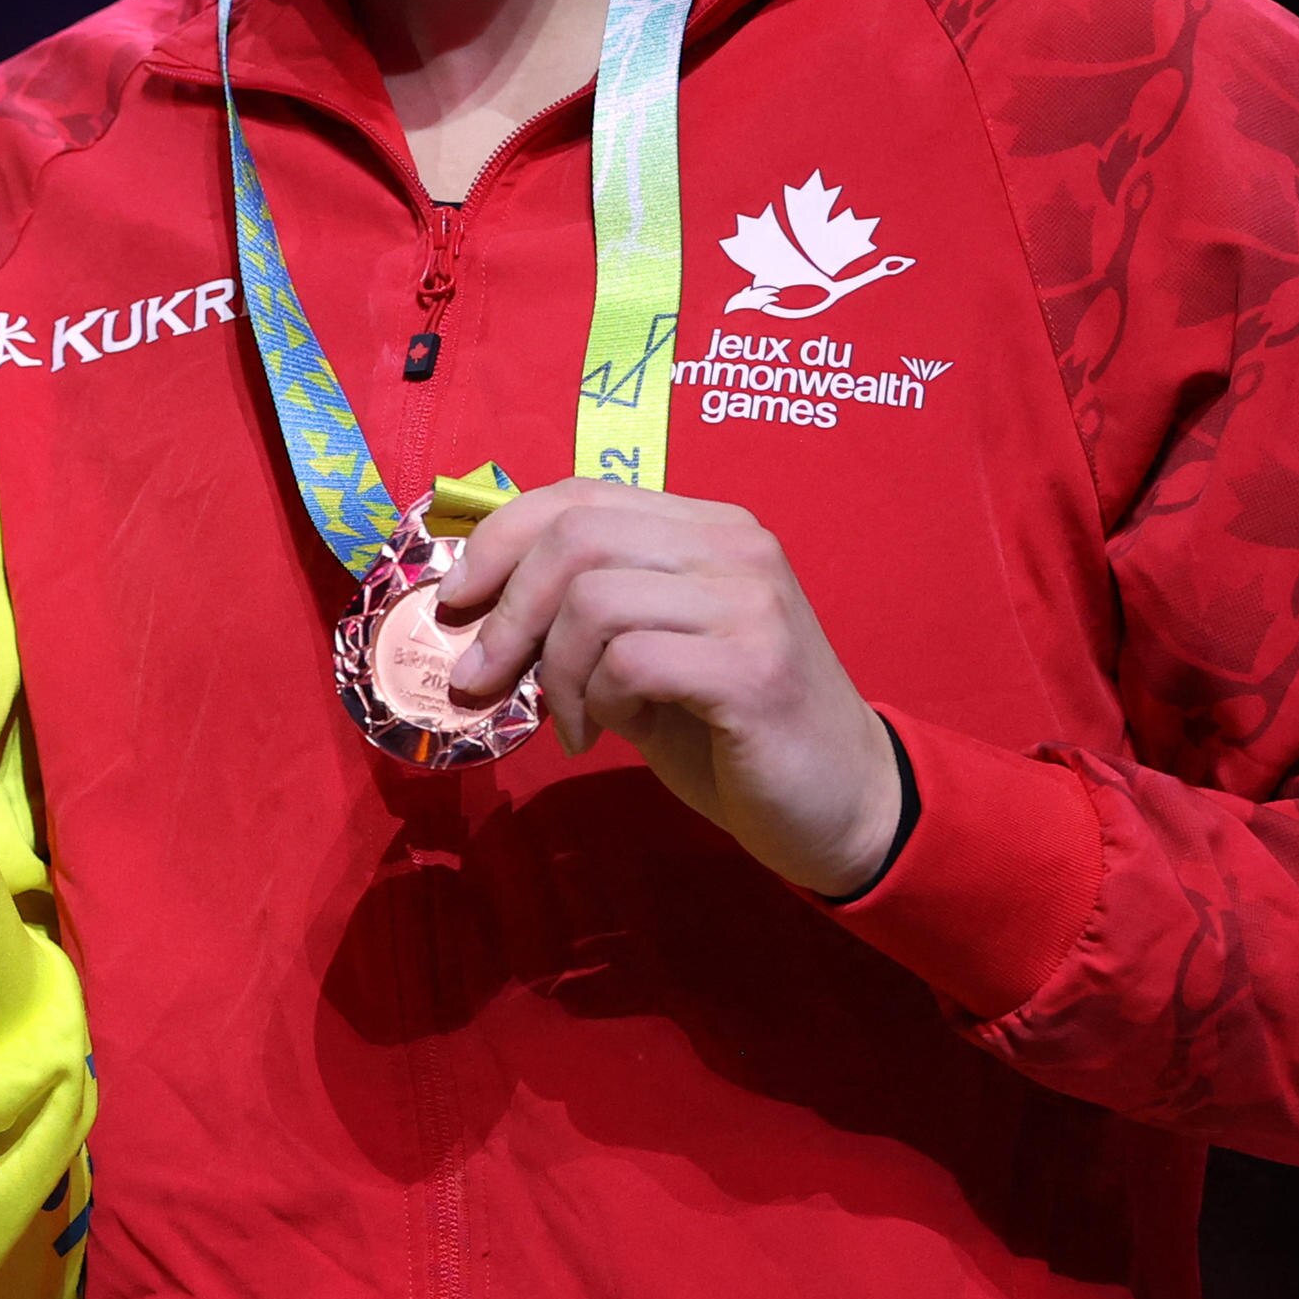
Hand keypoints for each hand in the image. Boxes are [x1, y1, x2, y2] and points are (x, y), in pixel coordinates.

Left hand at [433, 484, 899, 895]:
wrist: (842, 803)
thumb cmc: (730, 730)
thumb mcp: (645, 656)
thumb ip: (580, 618)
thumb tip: (471, 614)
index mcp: (708, 528)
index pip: (578, 496)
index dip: (500, 541)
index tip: (456, 601)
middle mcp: (735, 547)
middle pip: (575, 537)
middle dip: (508, 611)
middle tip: (483, 676)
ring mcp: (751, 602)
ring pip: (593, 599)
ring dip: (554, 672)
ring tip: (570, 722)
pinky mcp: (753, 667)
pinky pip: (628, 661)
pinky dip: (597, 702)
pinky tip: (612, 734)